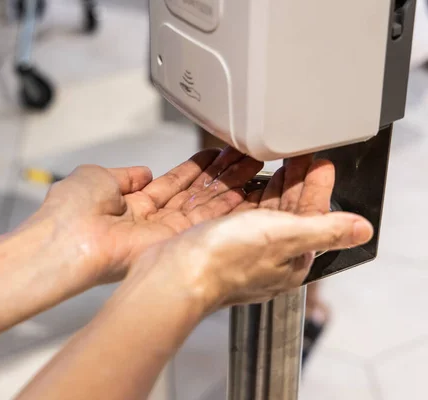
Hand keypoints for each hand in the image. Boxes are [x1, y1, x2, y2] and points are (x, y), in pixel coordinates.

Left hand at [25, 147, 262, 283]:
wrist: (69, 240)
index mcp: (129, 202)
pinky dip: (227, 207)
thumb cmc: (73, 208)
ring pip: (204, 207)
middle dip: (219, 175)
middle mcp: (150, 220)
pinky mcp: (174, 243)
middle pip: (193, 194)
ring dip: (229, 186)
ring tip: (252, 166)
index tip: (215, 155)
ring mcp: (163, 233)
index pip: (170, 184)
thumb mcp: (97, 177)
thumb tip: (143, 174)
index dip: (194, 169)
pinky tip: (245, 191)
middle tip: (244, 157)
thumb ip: (124, 175)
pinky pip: (205, 223)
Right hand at [133, 155, 373, 311]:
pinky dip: (235, 187)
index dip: (316, 187)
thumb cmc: (223, 261)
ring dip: (264, 180)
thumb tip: (362, 230)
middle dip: (292, 180)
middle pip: (284, 210)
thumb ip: (324, 230)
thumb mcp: (284, 238)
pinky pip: (229, 208)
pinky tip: (234, 175)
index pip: (311, 216)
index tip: (319, 161)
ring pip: (256, 207)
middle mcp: (262, 254)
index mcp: (287, 258)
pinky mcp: (209, 238)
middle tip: (297, 153)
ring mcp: (233, 246)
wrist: (170, 275)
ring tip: (268, 156)